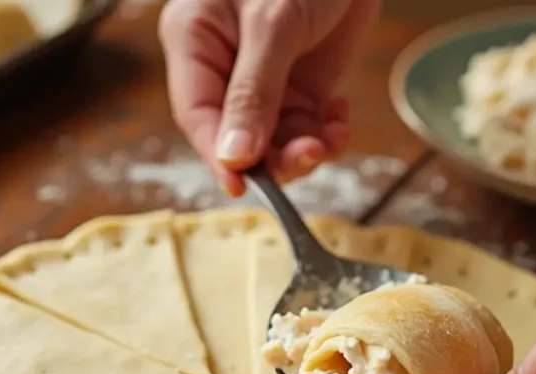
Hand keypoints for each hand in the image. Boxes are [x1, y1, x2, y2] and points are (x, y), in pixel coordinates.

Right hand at [158, 0, 378, 195]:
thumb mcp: (273, 23)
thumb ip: (254, 93)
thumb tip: (234, 158)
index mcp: (195, 42)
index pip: (198, 115)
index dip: (218, 156)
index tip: (242, 188)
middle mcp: (225, 67)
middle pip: (236, 136)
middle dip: (272, 155)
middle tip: (307, 157)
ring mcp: (265, 77)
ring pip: (274, 139)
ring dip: (304, 149)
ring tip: (330, 138)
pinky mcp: (303, 80)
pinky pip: (306, 125)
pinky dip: (325, 133)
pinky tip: (340, 120)